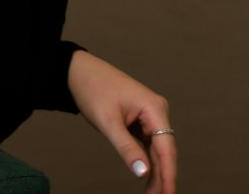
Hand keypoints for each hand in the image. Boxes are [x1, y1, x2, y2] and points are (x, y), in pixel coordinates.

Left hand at [67, 50, 176, 193]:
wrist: (79, 72)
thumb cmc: (94, 90)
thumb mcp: (108, 122)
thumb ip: (127, 148)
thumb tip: (144, 172)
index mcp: (154, 108)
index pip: (167, 147)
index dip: (169, 174)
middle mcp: (157, 110)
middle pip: (164, 151)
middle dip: (161, 177)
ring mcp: (150, 115)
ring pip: (157, 150)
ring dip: (155, 172)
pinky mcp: (141, 119)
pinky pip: (148, 144)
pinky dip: (147, 161)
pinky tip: (146, 177)